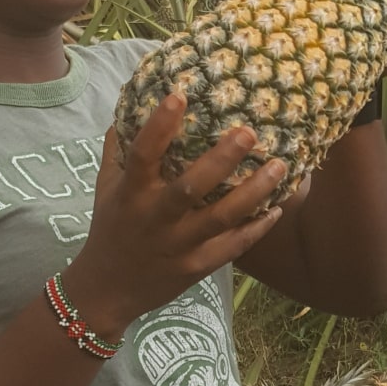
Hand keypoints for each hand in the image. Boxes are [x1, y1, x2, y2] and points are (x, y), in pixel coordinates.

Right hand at [68, 97, 285, 337]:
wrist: (107, 290)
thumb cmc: (110, 229)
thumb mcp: (106, 187)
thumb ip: (119, 148)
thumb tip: (131, 103)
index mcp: (131, 194)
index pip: (142, 155)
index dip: (159, 126)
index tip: (180, 95)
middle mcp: (155, 218)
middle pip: (190, 188)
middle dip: (221, 160)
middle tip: (249, 132)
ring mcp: (177, 245)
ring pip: (220, 217)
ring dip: (253, 192)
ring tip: (280, 166)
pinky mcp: (195, 268)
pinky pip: (232, 247)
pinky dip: (256, 229)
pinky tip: (277, 208)